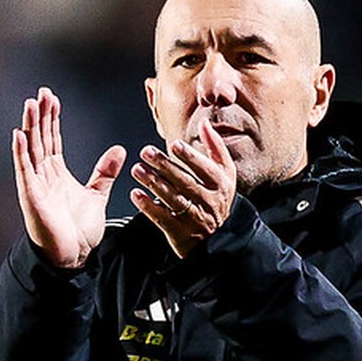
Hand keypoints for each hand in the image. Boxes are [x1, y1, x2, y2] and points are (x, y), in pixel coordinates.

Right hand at [12, 87, 125, 268]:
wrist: (73, 257)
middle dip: (41, 115)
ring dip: (29, 126)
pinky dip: (21, 153)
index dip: (52, 118)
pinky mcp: (31, 197)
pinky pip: (25, 171)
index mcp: (57, 173)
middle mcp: (43, 175)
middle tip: (42, 92)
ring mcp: (35, 185)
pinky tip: (18, 134)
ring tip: (30, 104)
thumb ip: (104, 174)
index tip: (52, 98)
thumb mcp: (96, 196)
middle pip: (40, 138)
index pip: (52, 139)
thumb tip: (118, 150)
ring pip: (31, 149)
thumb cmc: (79, 231)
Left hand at [130, 117, 236, 257]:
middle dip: (165, 166)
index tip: (174, 145)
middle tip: (147, 153)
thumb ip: (215, 146)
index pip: (206, 170)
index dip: (190, 157)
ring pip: (173, 199)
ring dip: (153, 183)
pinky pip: (163, 219)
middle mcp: (209, 203)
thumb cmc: (216, 199)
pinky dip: (148, 206)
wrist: (216, 238)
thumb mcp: (225, 173)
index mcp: (221, 185)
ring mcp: (195, 219)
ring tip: (138, 170)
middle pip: (186, 182)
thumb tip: (204, 122)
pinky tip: (136, 195)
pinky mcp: (180, 233)